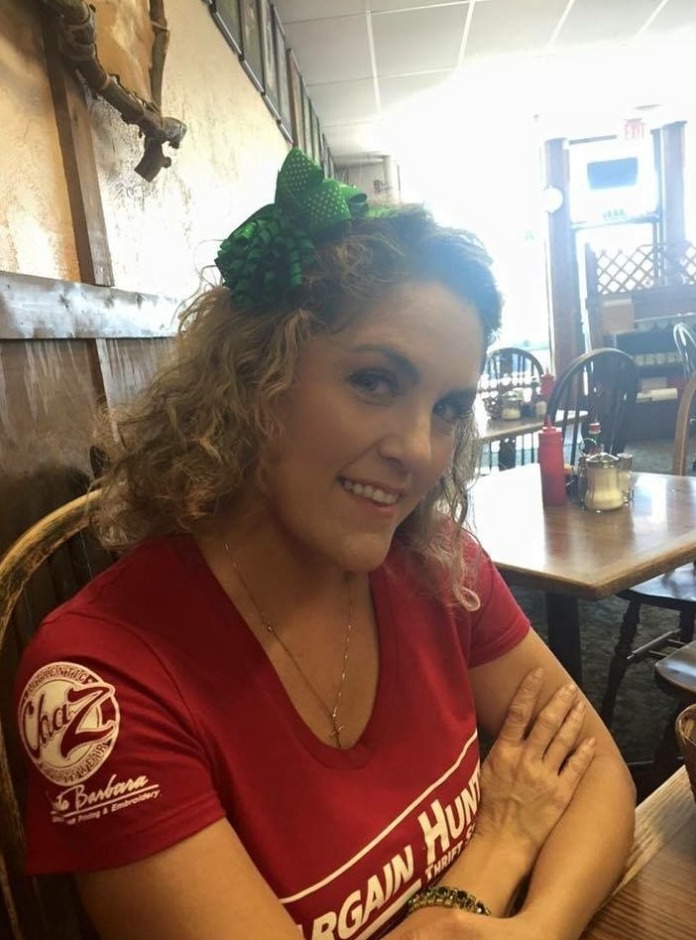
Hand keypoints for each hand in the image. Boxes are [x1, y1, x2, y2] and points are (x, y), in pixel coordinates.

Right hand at [475, 668, 595, 868]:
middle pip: (546, 722)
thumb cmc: (484, 811)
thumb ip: (491, 750)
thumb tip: (493, 730)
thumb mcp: (479, 773)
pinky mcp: (560, 794)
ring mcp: (545, 776)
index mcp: (503, 752)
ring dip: (573, 720)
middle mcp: (526, 760)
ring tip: (580, 705)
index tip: (538, 673)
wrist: (499, 843)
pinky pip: (575, 768)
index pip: (517, 712)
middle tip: (570, 688)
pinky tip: (590, 740)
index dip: (529, 690)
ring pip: (563, 740)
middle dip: (559, 701)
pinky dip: (584, 752)